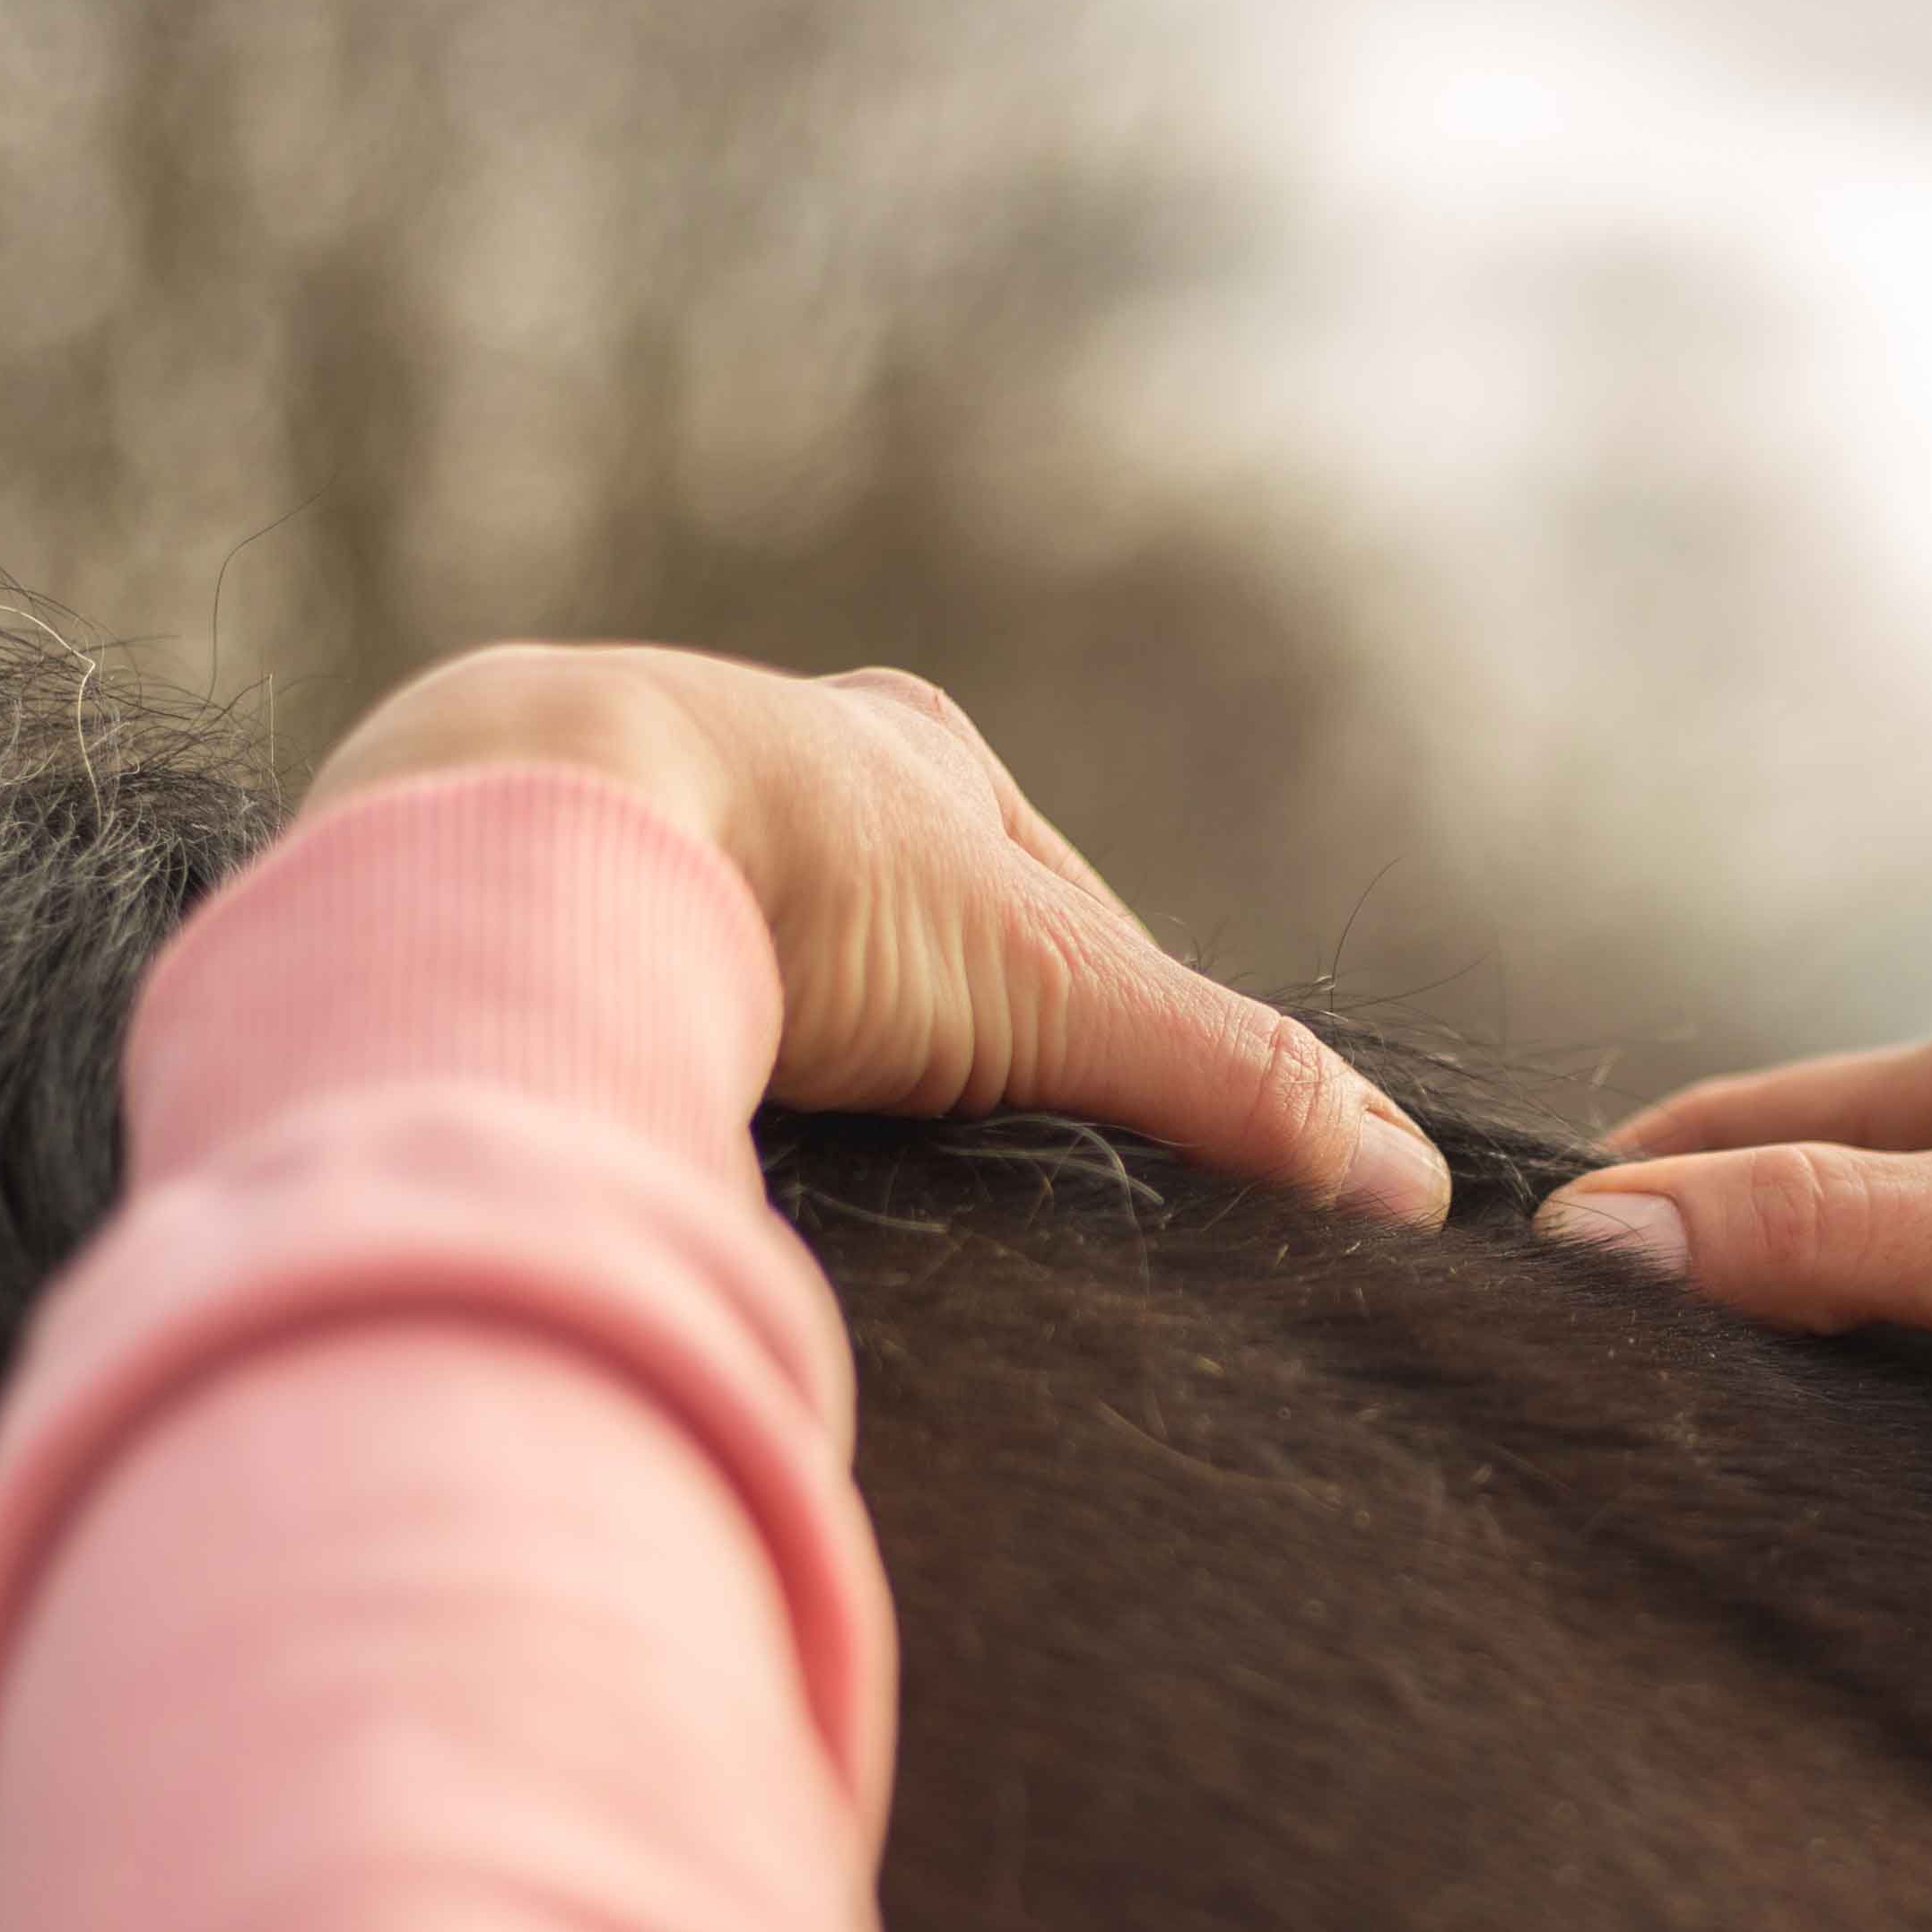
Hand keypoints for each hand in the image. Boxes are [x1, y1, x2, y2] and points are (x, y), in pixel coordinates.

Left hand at [299, 644, 1449, 1225]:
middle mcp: (779, 764)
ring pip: (780, 979)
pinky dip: (699, 1076)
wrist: (518, 841)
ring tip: (841, 1176)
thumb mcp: (1052, 983)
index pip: (1059, 913)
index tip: (1128, 1142)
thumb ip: (1228, 1080)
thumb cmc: (800, 875)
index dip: (1108, 1031)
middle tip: (974, 1170)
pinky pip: (657, 1008)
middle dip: (954, 1052)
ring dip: (818, 1072)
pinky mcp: (544, 919)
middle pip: (920, 946)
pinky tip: (709, 1141)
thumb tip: (1413, 1184)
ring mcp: (650, 838)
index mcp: (910, 747)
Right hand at [1539, 991, 1931, 1604]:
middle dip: (1702, 1317)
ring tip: (1666, 1491)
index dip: (1627, 1210)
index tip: (1502, 1310)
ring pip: (1889, 1356)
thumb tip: (1585, 1245)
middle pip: (1810, 1239)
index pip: (1750, 1130)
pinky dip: (1899, 1484)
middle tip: (1559, 1422)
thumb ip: (1819, 1237)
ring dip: (1804, 1418)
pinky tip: (1832, 1541)